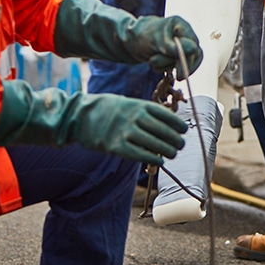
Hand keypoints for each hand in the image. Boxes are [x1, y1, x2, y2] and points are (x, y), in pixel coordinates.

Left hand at [54, 0, 200, 75]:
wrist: (129, 40)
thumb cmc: (141, 35)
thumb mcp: (157, 42)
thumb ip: (175, 47)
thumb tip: (193, 49)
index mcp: (181, 25)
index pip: (194, 46)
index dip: (189, 61)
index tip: (180, 74)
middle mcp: (183, 34)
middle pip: (192, 55)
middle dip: (176, 64)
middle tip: (169, 72)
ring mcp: (179, 44)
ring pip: (182, 62)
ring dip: (166, 65)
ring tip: (152, 60)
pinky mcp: (173, 53)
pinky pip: (174, 65)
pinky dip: (164, 67)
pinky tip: (153, 62)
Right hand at [69, 93, 186, 164]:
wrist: (80, 115)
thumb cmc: (108, 109)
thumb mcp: (128, 103)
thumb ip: (145, 112)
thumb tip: (167, 124)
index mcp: (139, 105)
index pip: (166, 115)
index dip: (178, 124)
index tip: (184, 130)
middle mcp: (134, 117)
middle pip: (163, 131)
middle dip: (176, 140)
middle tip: (180, 145)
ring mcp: (125, 132)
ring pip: (154, 144)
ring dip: (167, 151)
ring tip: (172, 154)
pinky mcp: (116, 146)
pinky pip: (140, 154)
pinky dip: (153, 159)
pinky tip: (160, 161)